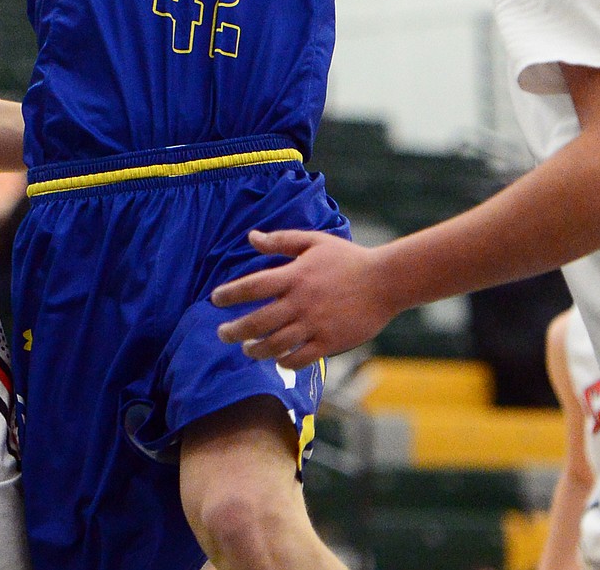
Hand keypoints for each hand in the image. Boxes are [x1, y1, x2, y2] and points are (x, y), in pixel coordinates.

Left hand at [211, 229, 393, 368]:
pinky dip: (284, 362)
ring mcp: (315, 325)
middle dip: (234, 330)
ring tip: (247, 349)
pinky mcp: (329, 342)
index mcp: (295, 276)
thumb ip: (281, 240)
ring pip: (275, 345)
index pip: (252, 286)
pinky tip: (277, 359)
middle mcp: (301, 302)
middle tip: (222, 334)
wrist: (385, 281)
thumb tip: (251, 237)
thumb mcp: (314, 241)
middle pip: (258, 321)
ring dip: (256, 350)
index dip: (230, 294)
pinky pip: (300, 358)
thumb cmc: (347, 258)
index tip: (214, 300)